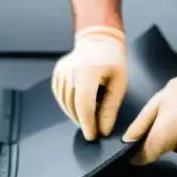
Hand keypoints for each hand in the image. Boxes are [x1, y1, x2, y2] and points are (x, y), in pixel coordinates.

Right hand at [51, 25, 127, 140]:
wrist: (99, 40)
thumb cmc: (113, 61)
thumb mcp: (119, 84)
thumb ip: (110, 108)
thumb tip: (103, 130)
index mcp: (88, 71)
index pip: (84, 104)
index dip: (87, 123)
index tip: (93, 136)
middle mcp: (70, 71)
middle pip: (73, 106)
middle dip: (84, 121)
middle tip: (95, 129)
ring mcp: (61, 72)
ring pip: (65, 104)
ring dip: (77, 115)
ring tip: (90, 115)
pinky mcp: (57, 74)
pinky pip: (61, 97)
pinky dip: (70, 106)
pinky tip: (80, 107)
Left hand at [122, 61, 176, 165]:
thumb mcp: (156, 102)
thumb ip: (140, 124)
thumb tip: (127, 142)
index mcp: (164, 133)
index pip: (145, 155)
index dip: (137, 155)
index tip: (135, 150)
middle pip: (160, 151)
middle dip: (158, 140)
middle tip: (165, 119)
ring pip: (174, 149)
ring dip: (173, 139)